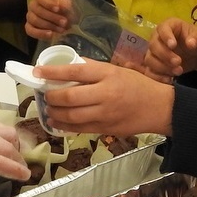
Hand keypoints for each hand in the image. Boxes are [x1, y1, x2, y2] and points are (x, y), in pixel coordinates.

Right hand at [25, 0, 72, 39]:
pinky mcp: (29, 28)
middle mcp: (33, 5)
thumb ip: (66, 4)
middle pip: (38, 10)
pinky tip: (50, 35)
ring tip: (61, 29)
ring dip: (49, 26)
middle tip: (64, 22)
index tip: (58, 9)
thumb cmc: (64, 11)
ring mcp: (30, 17)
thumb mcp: (68, 7)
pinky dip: (40, 33)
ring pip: (35, 21)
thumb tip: (63, 3)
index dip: (48, 3)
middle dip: (52, 17)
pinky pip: (30, 31)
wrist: (63, 22)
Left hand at [34, 58, 174, 136]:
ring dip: (54, 113)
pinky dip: (64, 126)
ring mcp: (104, 114)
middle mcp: (104, 94)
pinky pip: (79, 129)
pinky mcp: (105, 130)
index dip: (52, 72)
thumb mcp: (116, 69)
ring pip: (71, 116)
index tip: (37, 71)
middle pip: (69, 96)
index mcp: (106, 74)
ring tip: (49, 109)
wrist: (159, 107)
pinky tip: (57, 122)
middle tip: (44, 94)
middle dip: (51, 96)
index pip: (74, 71)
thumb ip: (92, 68)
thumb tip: (67, 66)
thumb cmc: (137, 84)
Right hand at [144, 18, 196, 81]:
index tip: (173, 45)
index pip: (162, 29)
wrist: (196, 53)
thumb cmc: (196, 40)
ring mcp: (153, 52)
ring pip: (149, 59)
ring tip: (179, 71)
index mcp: (168, 26)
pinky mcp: (154, 65)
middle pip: (153, 45)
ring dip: (162, 67)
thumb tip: (191, 44)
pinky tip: (169, 80)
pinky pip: (149, 71)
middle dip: (165, 55)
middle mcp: (157, 37)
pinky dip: (157, 77)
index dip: (166, 37)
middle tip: (178, 62)